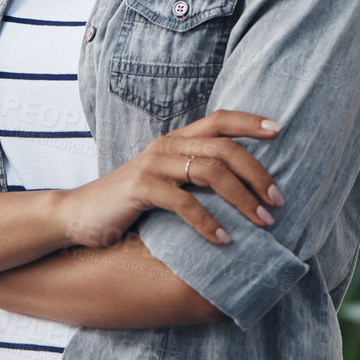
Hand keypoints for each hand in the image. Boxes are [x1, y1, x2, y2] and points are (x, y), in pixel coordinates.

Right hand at [53, 109, 284, 247]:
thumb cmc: (129, 203)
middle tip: (278, 201)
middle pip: (224, 148)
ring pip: (210, 172)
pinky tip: (224, 240)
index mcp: (176, 140)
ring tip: (262, 222)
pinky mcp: (141, 188)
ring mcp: (153, 165)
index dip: (249, 121)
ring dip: (242, 199)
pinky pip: (184, 202)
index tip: (279, 129)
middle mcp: (167, 146)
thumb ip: (195, 177)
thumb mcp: (166, 183)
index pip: (219, 118)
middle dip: (257, 174)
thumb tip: (241, 189)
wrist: (79, 216)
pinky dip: (208, 222)